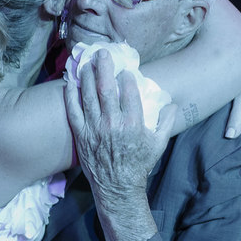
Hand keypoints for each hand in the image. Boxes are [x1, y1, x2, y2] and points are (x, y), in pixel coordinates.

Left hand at [64, 51, 172, 240]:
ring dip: (86, 77)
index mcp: (133, 124)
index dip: (126, 78)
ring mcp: (95, 129)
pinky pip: (73, 112)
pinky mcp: (81, 135)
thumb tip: (171, 103)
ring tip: (86, 63)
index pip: (129, 93)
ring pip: (88, 97)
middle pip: (106, 89)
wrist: (117, 187)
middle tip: (102, 53)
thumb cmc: (139, 164)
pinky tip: (69, 84)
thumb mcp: (159, 144)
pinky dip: (70, 97)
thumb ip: (166, 122)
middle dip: (103, 68)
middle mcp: (112, 124)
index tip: (124, 70)